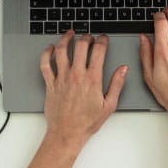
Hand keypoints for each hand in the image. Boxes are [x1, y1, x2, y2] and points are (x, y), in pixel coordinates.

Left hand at [40, 30, 127, 148]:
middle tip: (89, 36)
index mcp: (92, 79)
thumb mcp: (109, 105)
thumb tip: (122, 69)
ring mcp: (61, 78)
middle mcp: (76, 75)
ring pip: (61, 50)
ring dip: (66, 39)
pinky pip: (45, 64)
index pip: (98, 51)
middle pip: (80, 46)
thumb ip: (116, 84)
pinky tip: (51, 48)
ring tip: (70, 34)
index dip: (102, 40)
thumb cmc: (87, 123)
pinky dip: (47, 53)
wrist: (67, 133)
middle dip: (86, 37)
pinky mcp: (50, 83)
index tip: (103, 38)